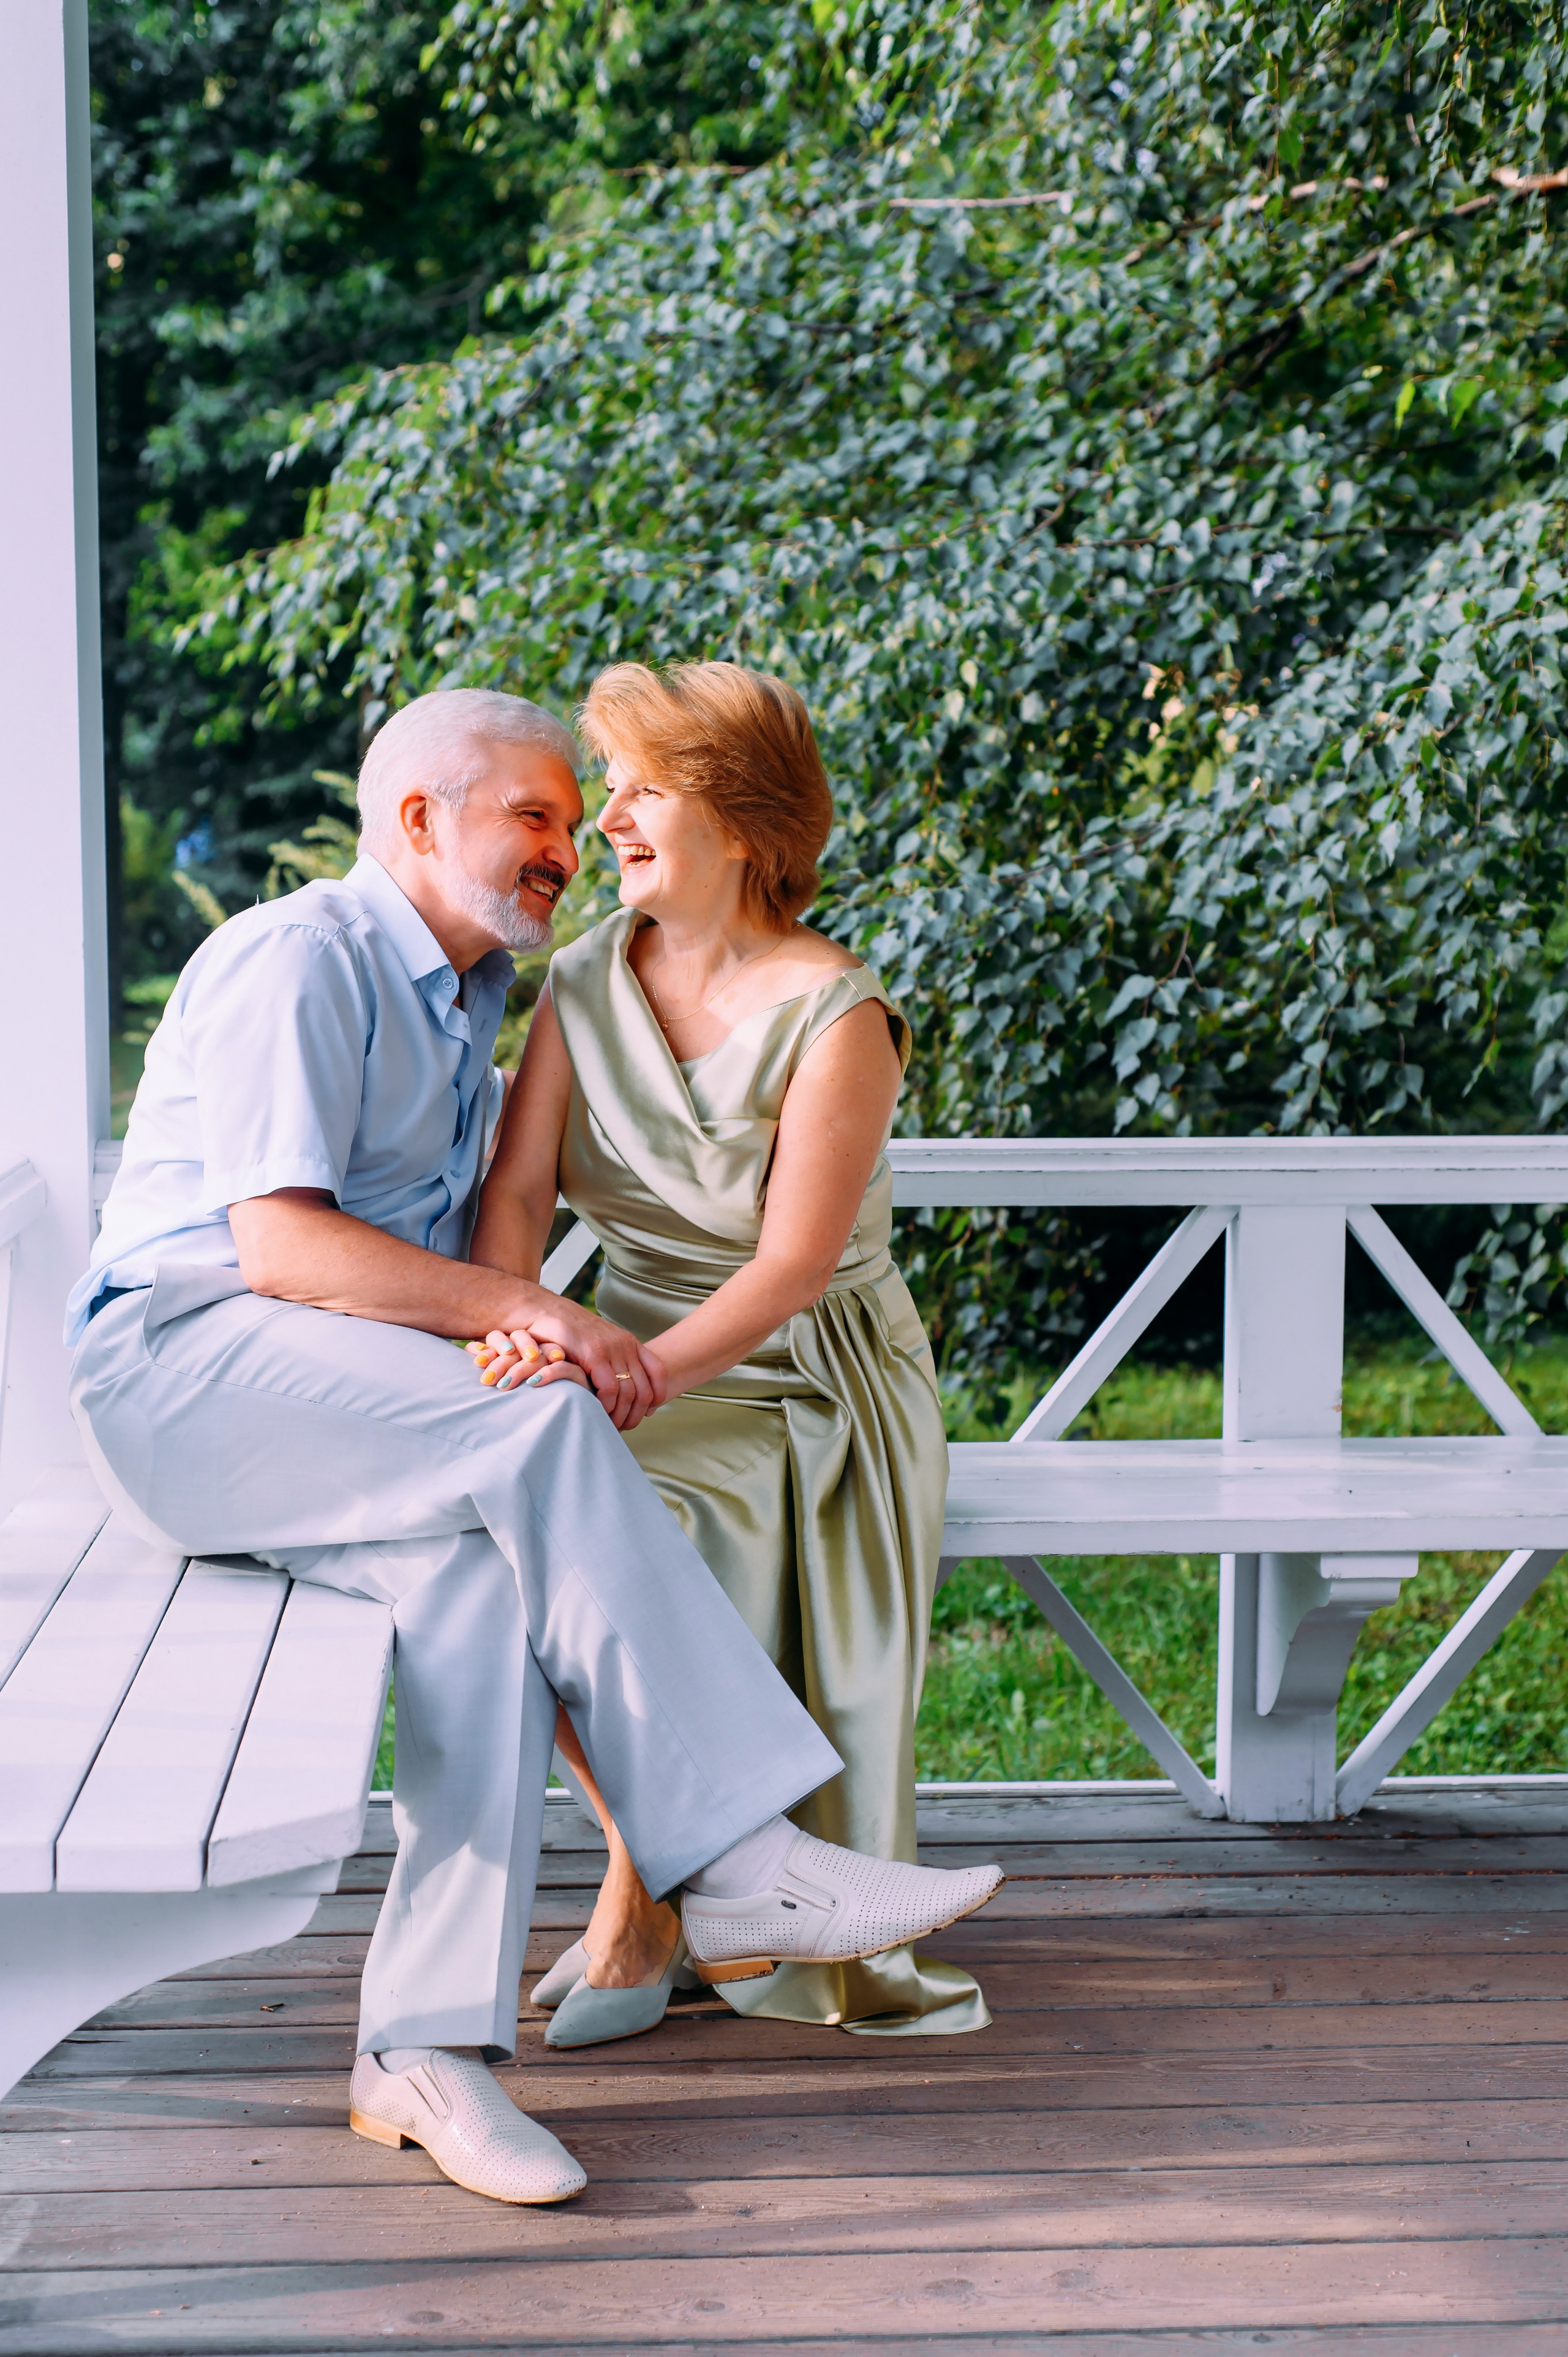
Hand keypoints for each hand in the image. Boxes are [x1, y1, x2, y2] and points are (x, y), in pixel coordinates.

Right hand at [469, 1302, 663, 1428]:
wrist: (544, 1310)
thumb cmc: (567, 1335)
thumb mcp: (597, 1346)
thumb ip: (613, 1364)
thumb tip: (628, 1393)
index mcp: (629, 1342)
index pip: (658, 1372)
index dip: (657, 1395)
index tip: (647, 1411)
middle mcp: (624, 1344)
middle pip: (645, 1389)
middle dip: (636, 1414)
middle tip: (623, 1428)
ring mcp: (611, 1348)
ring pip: (630, 1392)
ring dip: (621, 1415)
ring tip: (610, 1426)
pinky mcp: (594, 1353)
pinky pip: (610, 1387)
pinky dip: (607, 1405)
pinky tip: (599, 1411)